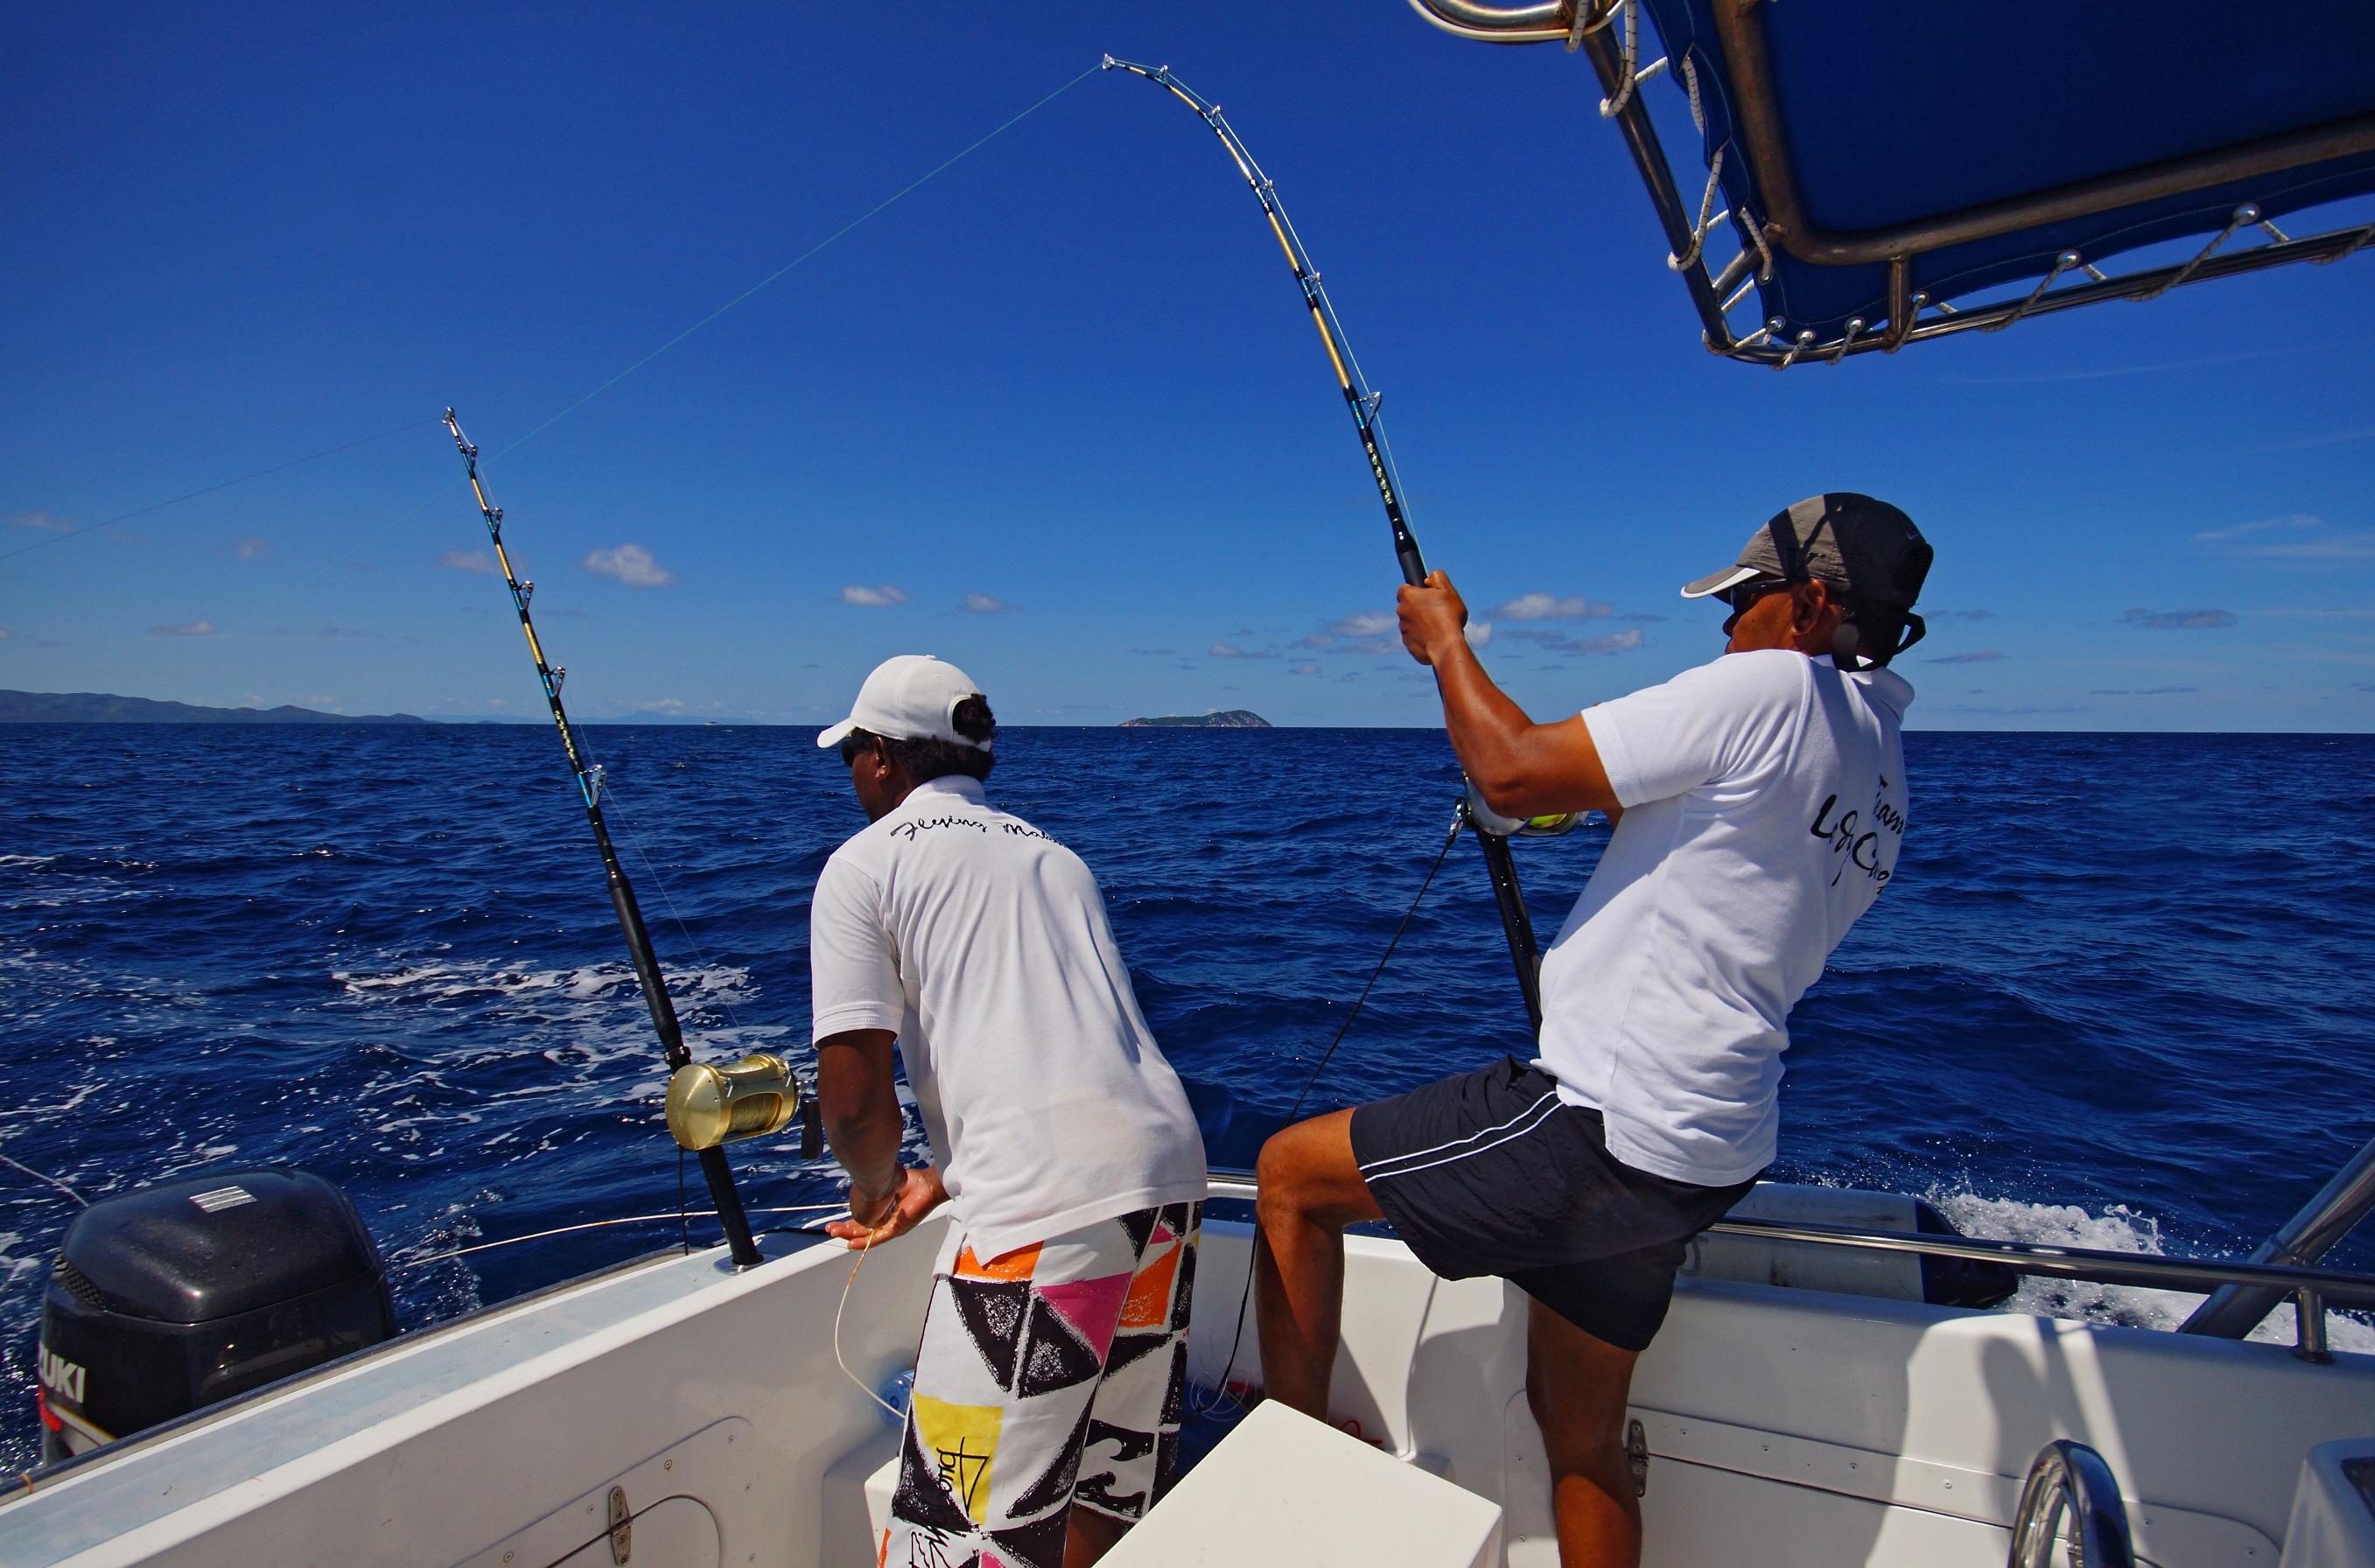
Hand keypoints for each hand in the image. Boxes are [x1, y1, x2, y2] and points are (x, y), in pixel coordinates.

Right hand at [825, 1166, 946, 1249]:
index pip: (862, 1221)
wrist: (928, 1183)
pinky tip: (853, 1243)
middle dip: (844, 1230)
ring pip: (866, 1236)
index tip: (833, 1223)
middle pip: (861, 1230)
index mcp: (882, 1212)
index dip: (848, 1223)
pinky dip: (865, 1242)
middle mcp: (885, 1221)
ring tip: (836, 1235)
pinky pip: (879, 1237)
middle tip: (830, 1230)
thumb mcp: (887, 1185)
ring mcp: (890, 1227)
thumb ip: (874, 1190)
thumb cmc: (912, 1182)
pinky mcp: (897, 1229)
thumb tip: (860, 1187)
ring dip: (850, 1236)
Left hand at [1397, 570, 1468, 666]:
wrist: (1446, 646)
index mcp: (1408, 596)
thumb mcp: (1448, 590)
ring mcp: (1403, 629)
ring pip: (1411, 623)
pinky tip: (1435, 638)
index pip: (1405, 588)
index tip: (1428, 596)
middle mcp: (1401, 612)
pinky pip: (1414, 638)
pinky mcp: (1408, 644)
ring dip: (1421, 623)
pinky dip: (1422, 637)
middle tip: (1437, 612)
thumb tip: (1429, 578)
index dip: (1417, 591)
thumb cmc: (1448, 617)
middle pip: (1408, 606)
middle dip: (1419, 608)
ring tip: (1438, 627)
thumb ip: (1437, 577)